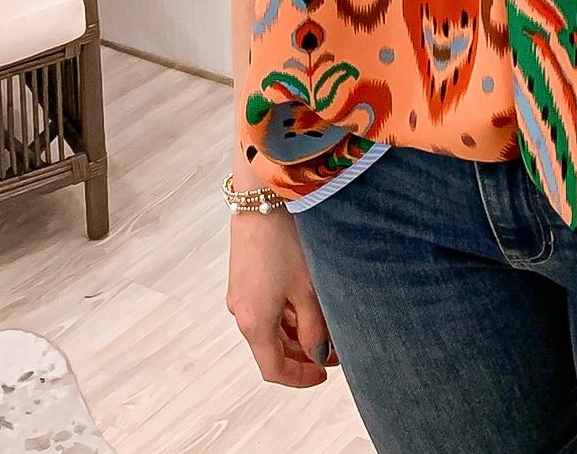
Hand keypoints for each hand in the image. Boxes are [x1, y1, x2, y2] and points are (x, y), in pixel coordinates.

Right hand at [226, 207, 339, 387]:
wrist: (262, 196)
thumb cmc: (285, 240)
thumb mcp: (308, 289)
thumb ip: (314, 327)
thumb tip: (318, 353)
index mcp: (253, 323)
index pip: (273, 369)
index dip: (300, 378)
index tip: (325, 375)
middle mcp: (241, 312)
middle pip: (272, 348)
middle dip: (304, 353)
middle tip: (336, 349)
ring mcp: (241, 292)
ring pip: (270, 326)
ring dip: (297, 331)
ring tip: (328, 322)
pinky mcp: (245, 275)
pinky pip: (265, 306)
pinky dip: (287, 312)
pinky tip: (309, 300)